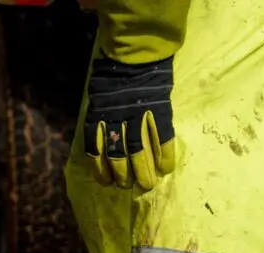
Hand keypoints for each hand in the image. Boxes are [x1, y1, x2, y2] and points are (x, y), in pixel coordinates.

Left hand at [83, 55, 175, 189]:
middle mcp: (115, 120)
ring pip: (138, 151)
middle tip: (128, 186)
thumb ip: (101, 119)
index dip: (100, 169)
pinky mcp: (158, 110)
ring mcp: (137, 116)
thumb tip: (102, 141)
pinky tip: (167, 168)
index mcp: (98, 117)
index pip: (96, 150)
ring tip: (147, 184)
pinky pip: (162, 137)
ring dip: (143, 171)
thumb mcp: (99, 99)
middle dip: (122, 175)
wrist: (134, 55)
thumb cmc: (114, 77)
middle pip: (117, 155)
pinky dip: (165, 154)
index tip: (105, 182)